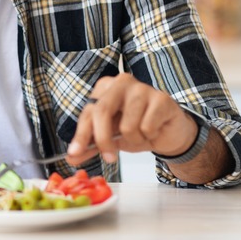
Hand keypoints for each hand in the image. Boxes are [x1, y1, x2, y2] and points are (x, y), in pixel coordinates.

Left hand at [66, 73, 197, 164]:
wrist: (169, 132)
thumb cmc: (138, 129)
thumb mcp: (111, 138)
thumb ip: (91, 145)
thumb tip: (71, 157)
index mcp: (105, 88)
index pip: (88, 112)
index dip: (80, 135)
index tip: (74, 154)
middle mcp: (121, 82)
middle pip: (102, 111)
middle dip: (103, 139)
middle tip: (109, 158)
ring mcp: (142, 88)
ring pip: (127, 125)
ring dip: (134, 139)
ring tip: (142, 134)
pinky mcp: (161, 98)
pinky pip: (147, 127)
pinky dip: (149, 136)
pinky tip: (155, 129)